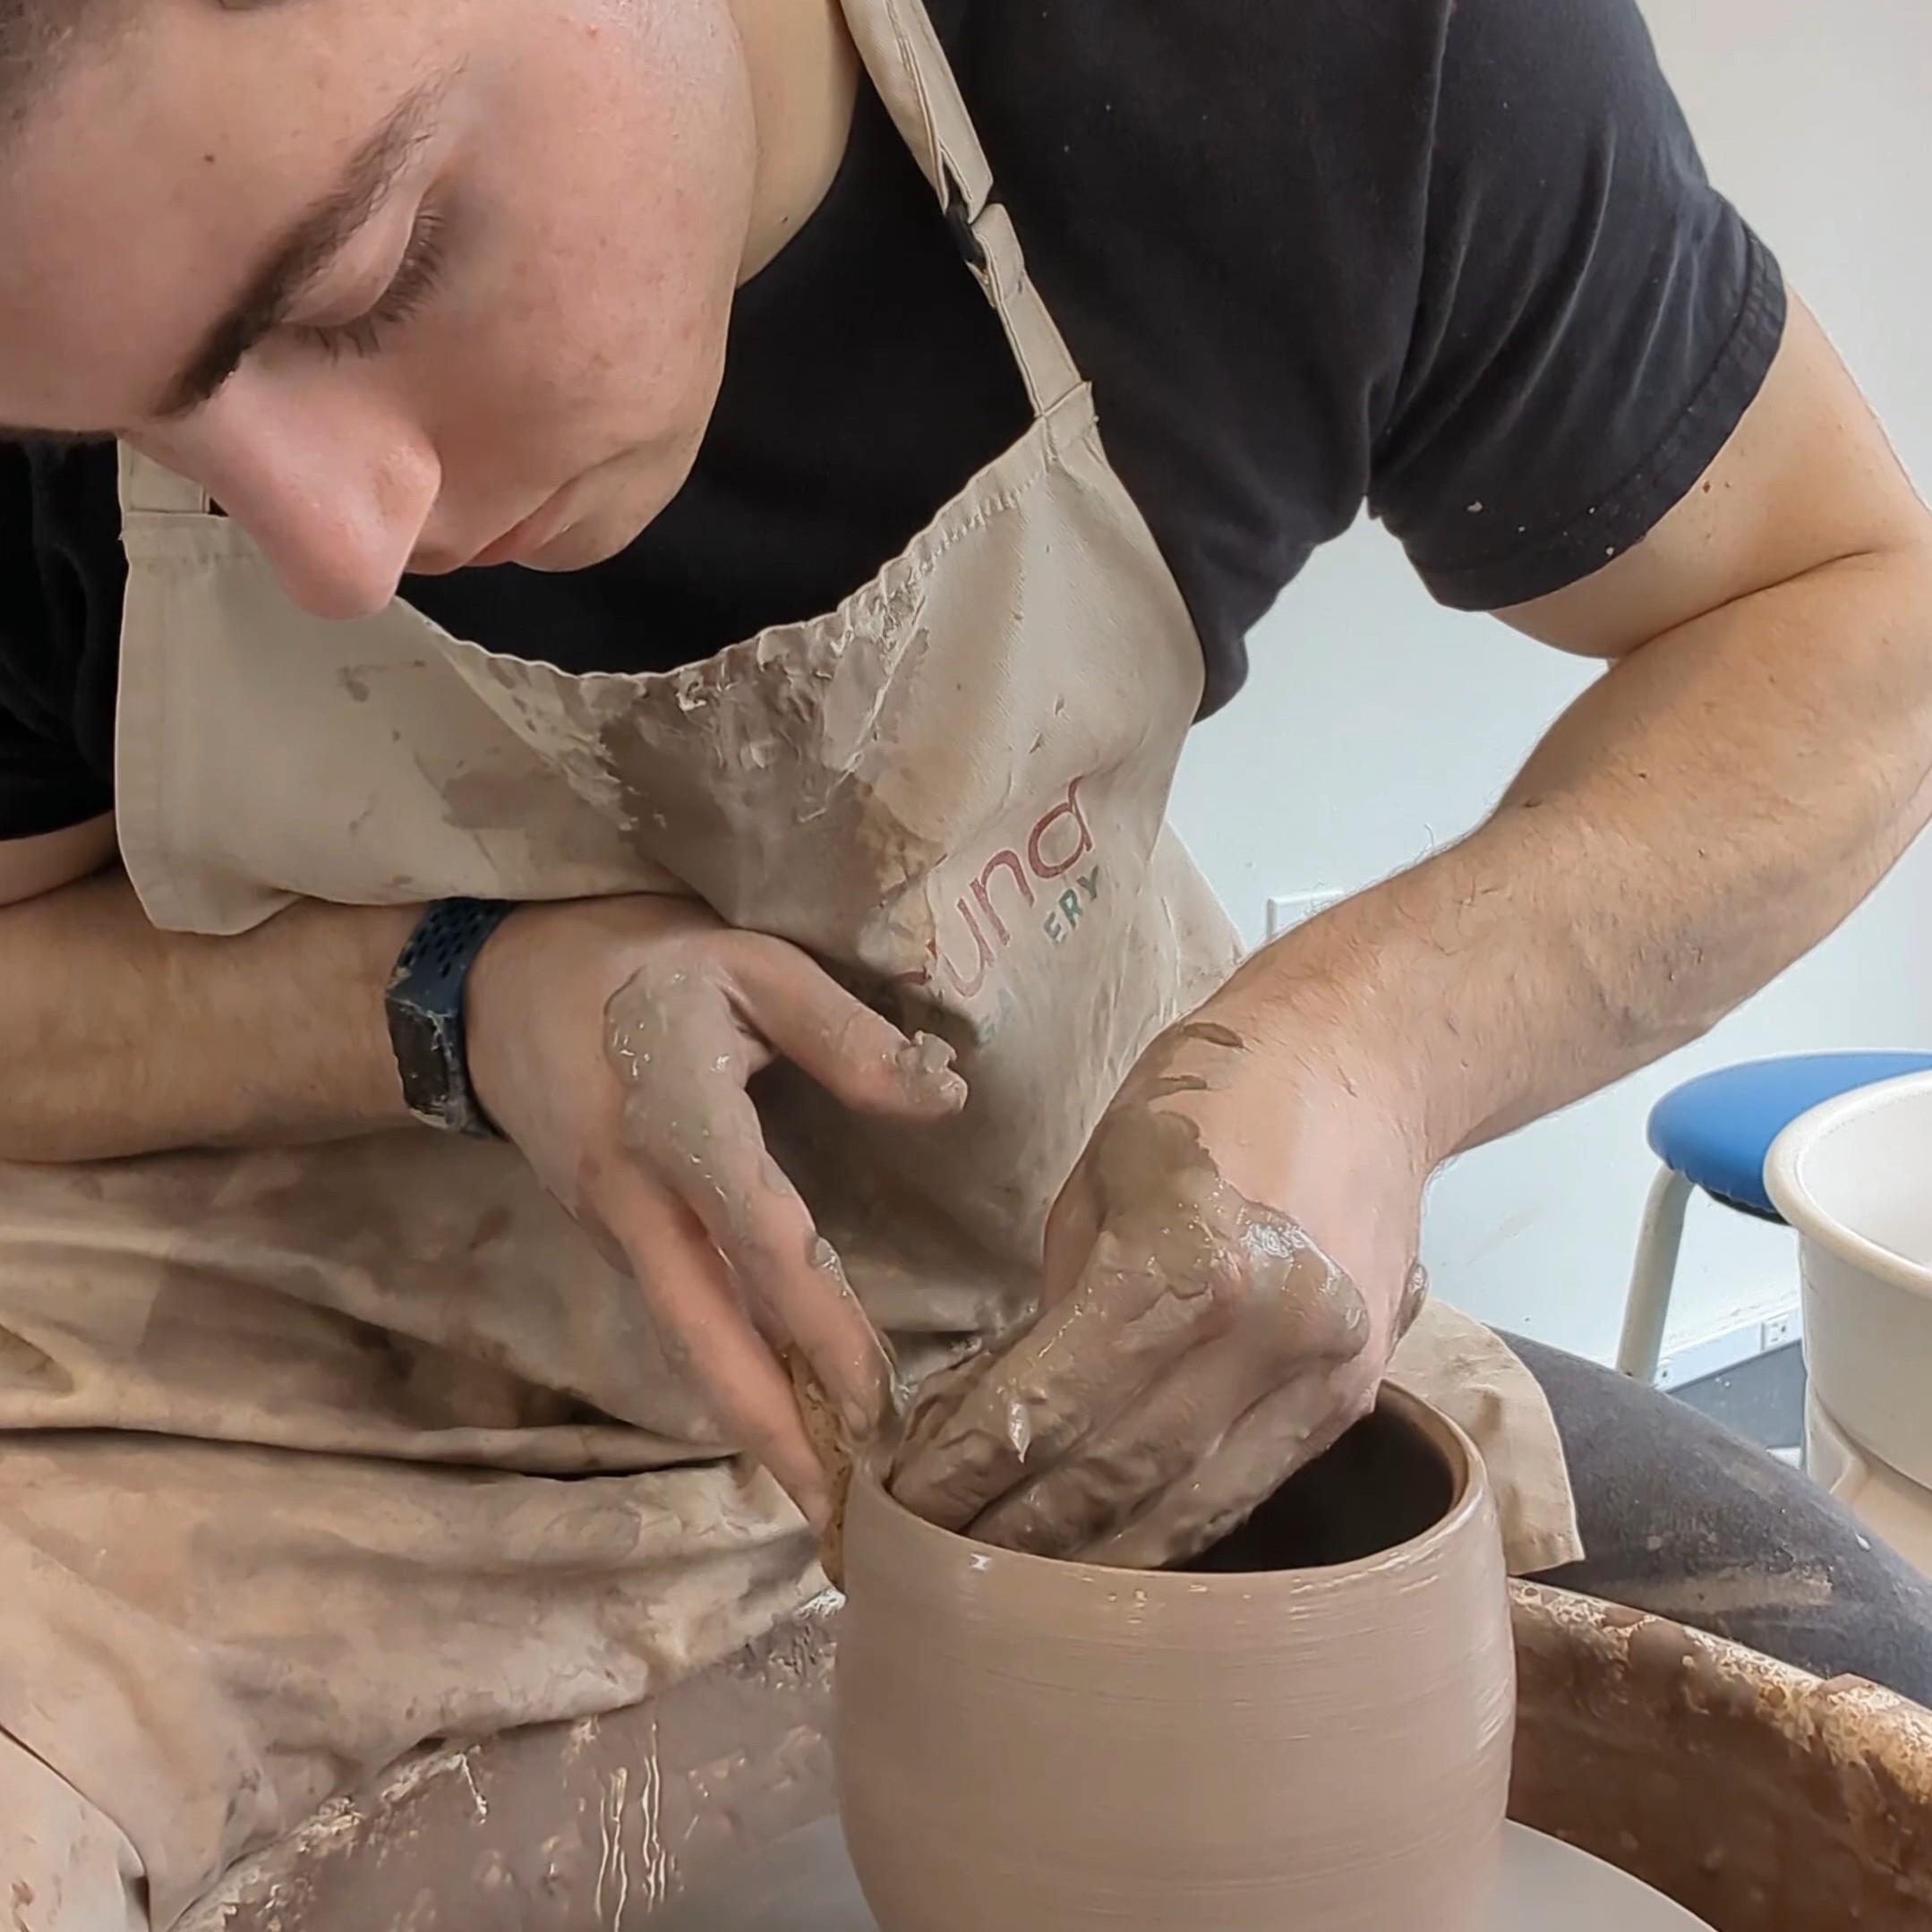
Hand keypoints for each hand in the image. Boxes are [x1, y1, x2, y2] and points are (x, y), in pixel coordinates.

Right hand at [465, 895, 966, 1527]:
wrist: (488, 987)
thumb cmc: (635, 964)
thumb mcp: (746, 963)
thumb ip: (843, 1033)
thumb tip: (944, 1103)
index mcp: (677, 1124)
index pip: (761, 1244)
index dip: (820, 1328)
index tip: (877, 1408)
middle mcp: (637, 1201)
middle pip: (706, 1343)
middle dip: (775, 1439)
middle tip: (844, 1528)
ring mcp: (614, 1230)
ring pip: (689, 1346)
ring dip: (755, 1423)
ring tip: (828, 1497)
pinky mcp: (611, 1238)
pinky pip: (679, 1321)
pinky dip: (730, 1379)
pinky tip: (783, 1413)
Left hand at [889, 966, 1426, 1566]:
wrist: (1364, 1059)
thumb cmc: (1209, 1098)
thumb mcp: (1103, 1178)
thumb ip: (1062, 1305)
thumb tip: (1004, 1423)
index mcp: (1183, 1257)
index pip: (1048, 1404)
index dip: (966, 1473)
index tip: (901, 1511)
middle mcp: (1263, 1332)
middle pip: (1116, 1479)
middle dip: (1014, 1540)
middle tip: (935, 1575)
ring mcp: (1321, 1375)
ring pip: (1187, 1512)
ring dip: (1090, 1569)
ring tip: (1007, 1601)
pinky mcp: (1353, 1400)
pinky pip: (1244, 1489)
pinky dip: (1170, 1533)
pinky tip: (1109, 1564)